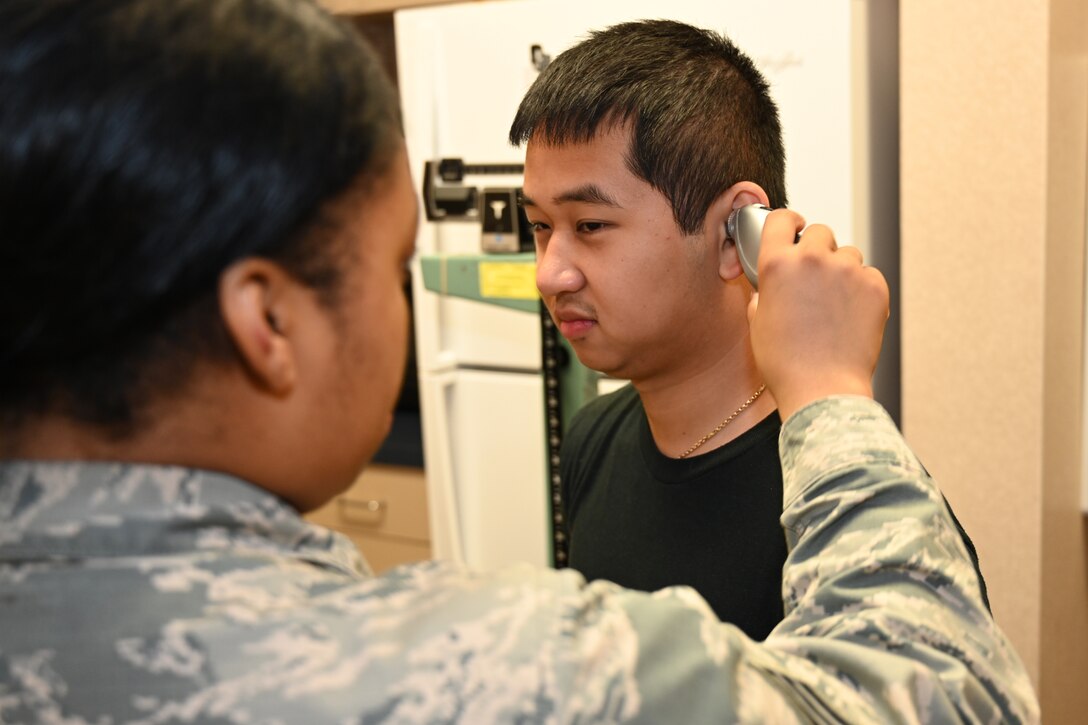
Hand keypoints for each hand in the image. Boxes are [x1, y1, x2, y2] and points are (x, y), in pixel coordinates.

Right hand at [747, 209, 888, 419]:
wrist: (822, 389)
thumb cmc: (786, 363)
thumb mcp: (758, 323)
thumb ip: (764, 294)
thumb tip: (771, 287)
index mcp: (777, 264)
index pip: (781, 219)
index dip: (788, 222)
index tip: (794, 227)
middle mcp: (812, 259)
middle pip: (820, 232)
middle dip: (817, 249)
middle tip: (815, 279)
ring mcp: (847, 271)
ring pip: (847, 254)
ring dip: (841, 270)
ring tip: (834, 304)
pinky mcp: (875, 286)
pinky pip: (869, 275)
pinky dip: (862, 289)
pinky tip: (850, 315)